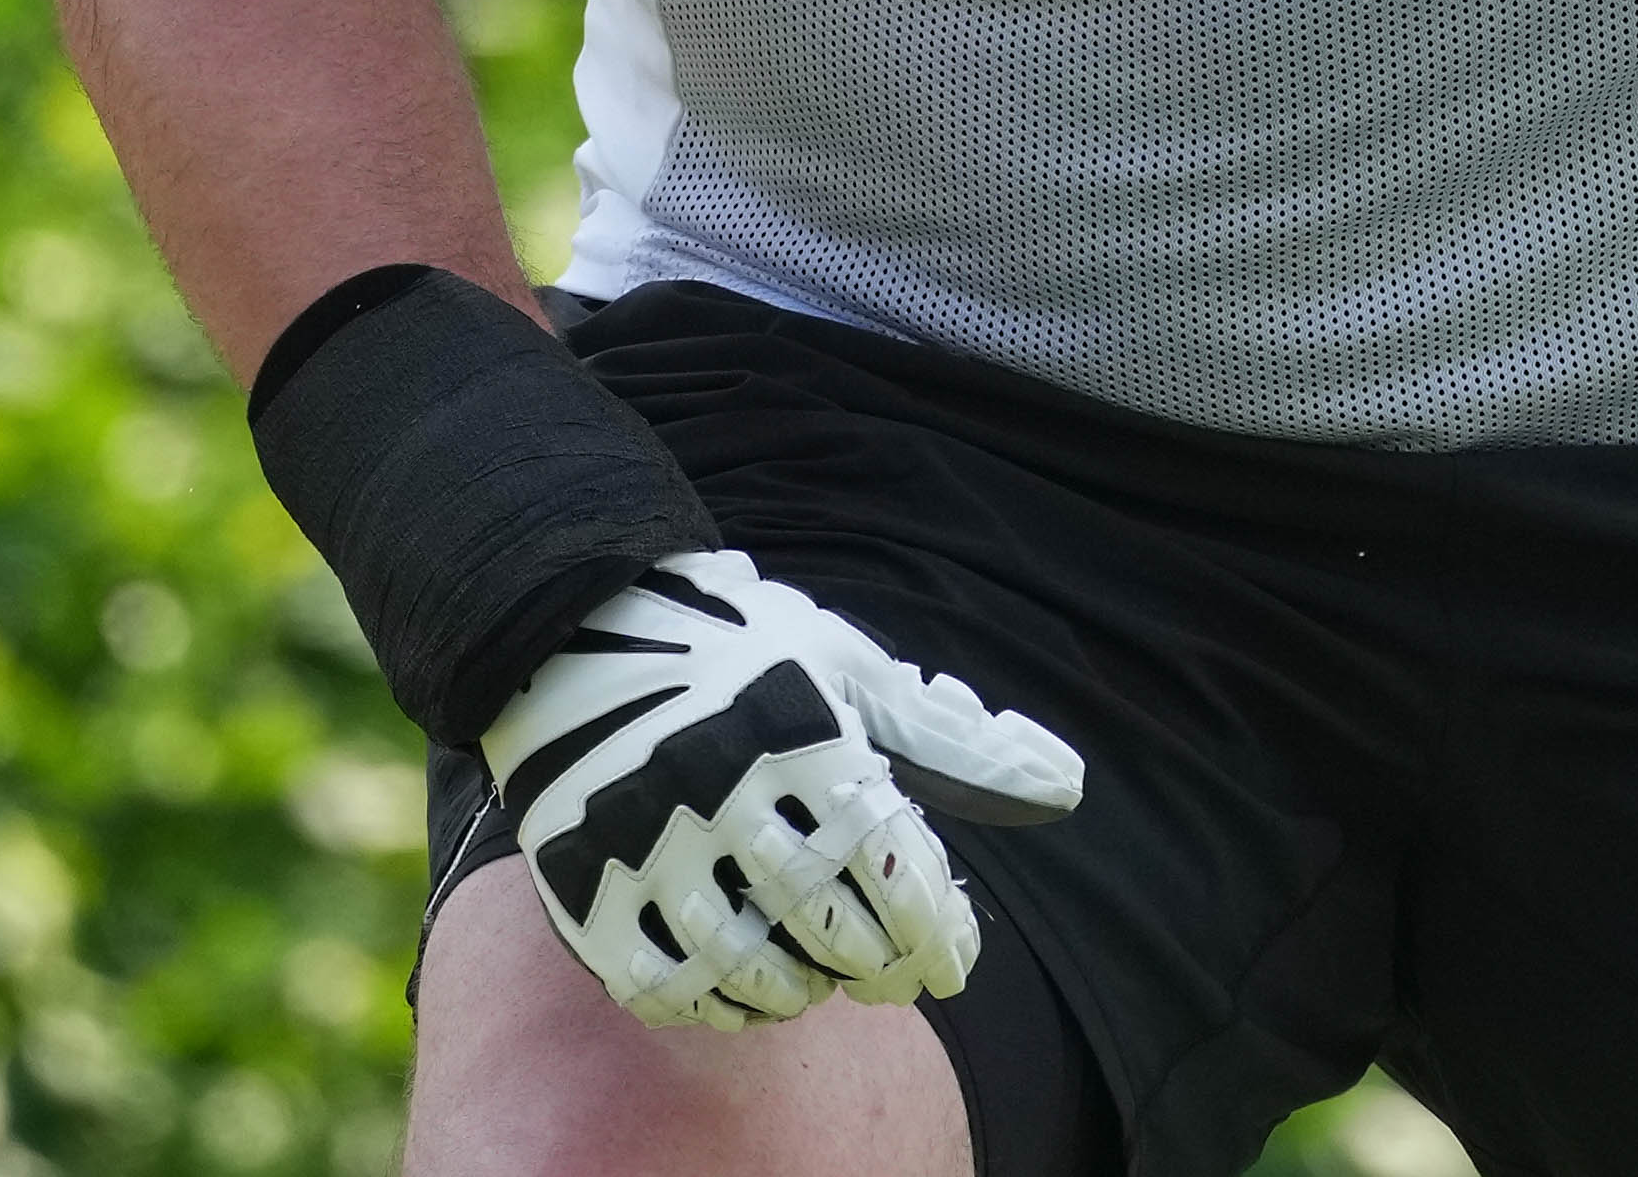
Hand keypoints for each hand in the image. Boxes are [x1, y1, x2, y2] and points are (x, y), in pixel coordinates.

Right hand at [479, 550, 1086, 1028]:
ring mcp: (645, 845)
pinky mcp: (584, 887)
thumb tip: (1063, 789)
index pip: (891, 869)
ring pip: (747, 965)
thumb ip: (954, 739)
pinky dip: (718, 1003)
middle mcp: (722, 796)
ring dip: (803, 988)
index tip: (955, 961)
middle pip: (826, 927)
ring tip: (828, 978)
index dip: (936, 932)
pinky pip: (661, 983)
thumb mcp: (854, 670)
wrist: (574, 634)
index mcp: (801, 738)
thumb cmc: (744, 651)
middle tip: (897, 977)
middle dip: (878, 966)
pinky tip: (749, 991)